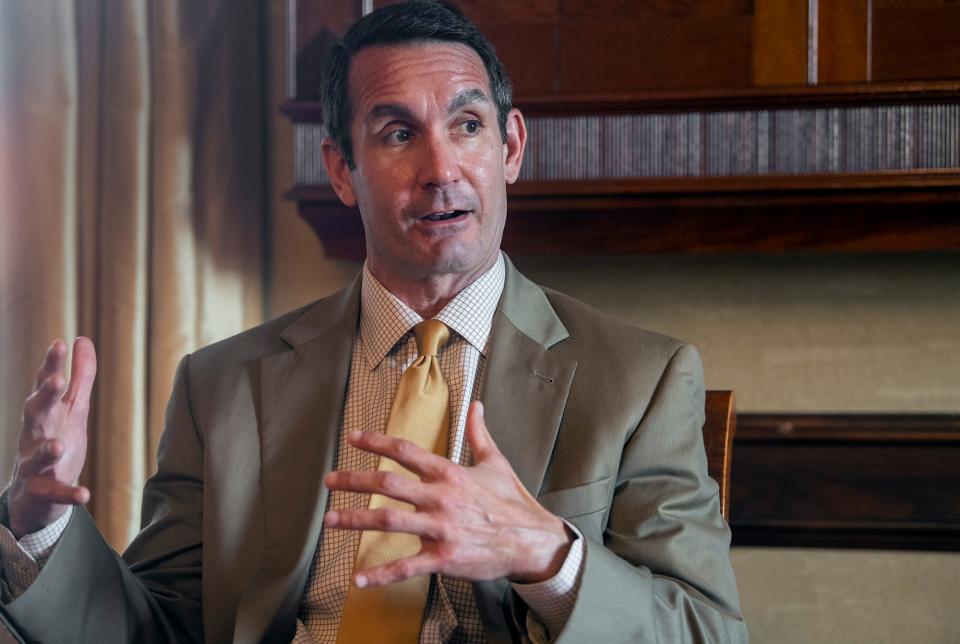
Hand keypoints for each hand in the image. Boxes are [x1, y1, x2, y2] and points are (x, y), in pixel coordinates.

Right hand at [8, 338, 95, 537]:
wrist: (36, 491)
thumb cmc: (55, 437)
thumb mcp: (72, 407)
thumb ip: (80, 376)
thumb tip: (82, 339)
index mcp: (44, 413)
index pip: (45, 386)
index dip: (51, 366)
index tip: (59, 344)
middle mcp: (35, 435)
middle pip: (36, 413)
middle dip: (44, 397)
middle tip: (56, 381)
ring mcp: (36, 464)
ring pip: (38, 456)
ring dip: (48, 450)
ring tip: (59, 445)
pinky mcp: (45, 490)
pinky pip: (56, 492)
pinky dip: (69, 493)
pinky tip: (84, 494)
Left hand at [323, 401, 572, 587]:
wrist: (532, 541)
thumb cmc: (512, 501)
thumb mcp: (495, 463)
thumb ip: (479, 434)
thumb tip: (476, 405)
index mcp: (449, 473)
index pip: (405, 451)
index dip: (376, 442)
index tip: (353, 437)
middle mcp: (441, 498)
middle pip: (387, 485)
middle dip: (354, 481)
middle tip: (329, 480)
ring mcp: (441, 529)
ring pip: (388, 522)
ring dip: (355, 520)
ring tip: (330, 520)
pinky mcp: (444, 558)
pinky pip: (406, 567)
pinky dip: (380, 575)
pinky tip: (358, 579)